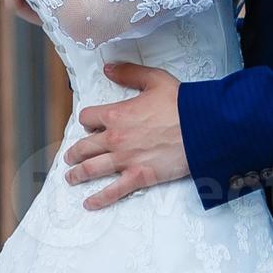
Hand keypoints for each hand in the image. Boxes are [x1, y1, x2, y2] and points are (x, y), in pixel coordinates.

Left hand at [63, 63, 189, 209]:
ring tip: (71, 177)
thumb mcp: (154, 79)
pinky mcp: (138, 176)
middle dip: (74, 152)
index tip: (89, 125)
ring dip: (77, 174)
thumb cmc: (182, 104)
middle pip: (84, 147)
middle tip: (70, 157)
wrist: (202, 127)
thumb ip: (129, 73)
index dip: (87, 120)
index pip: (88, 117)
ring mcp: (125, 159)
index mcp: (116, 115)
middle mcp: (115, 138)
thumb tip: (109, 68)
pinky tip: (89, 203)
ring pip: (91, 169)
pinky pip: (113, 191)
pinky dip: (99, 199)